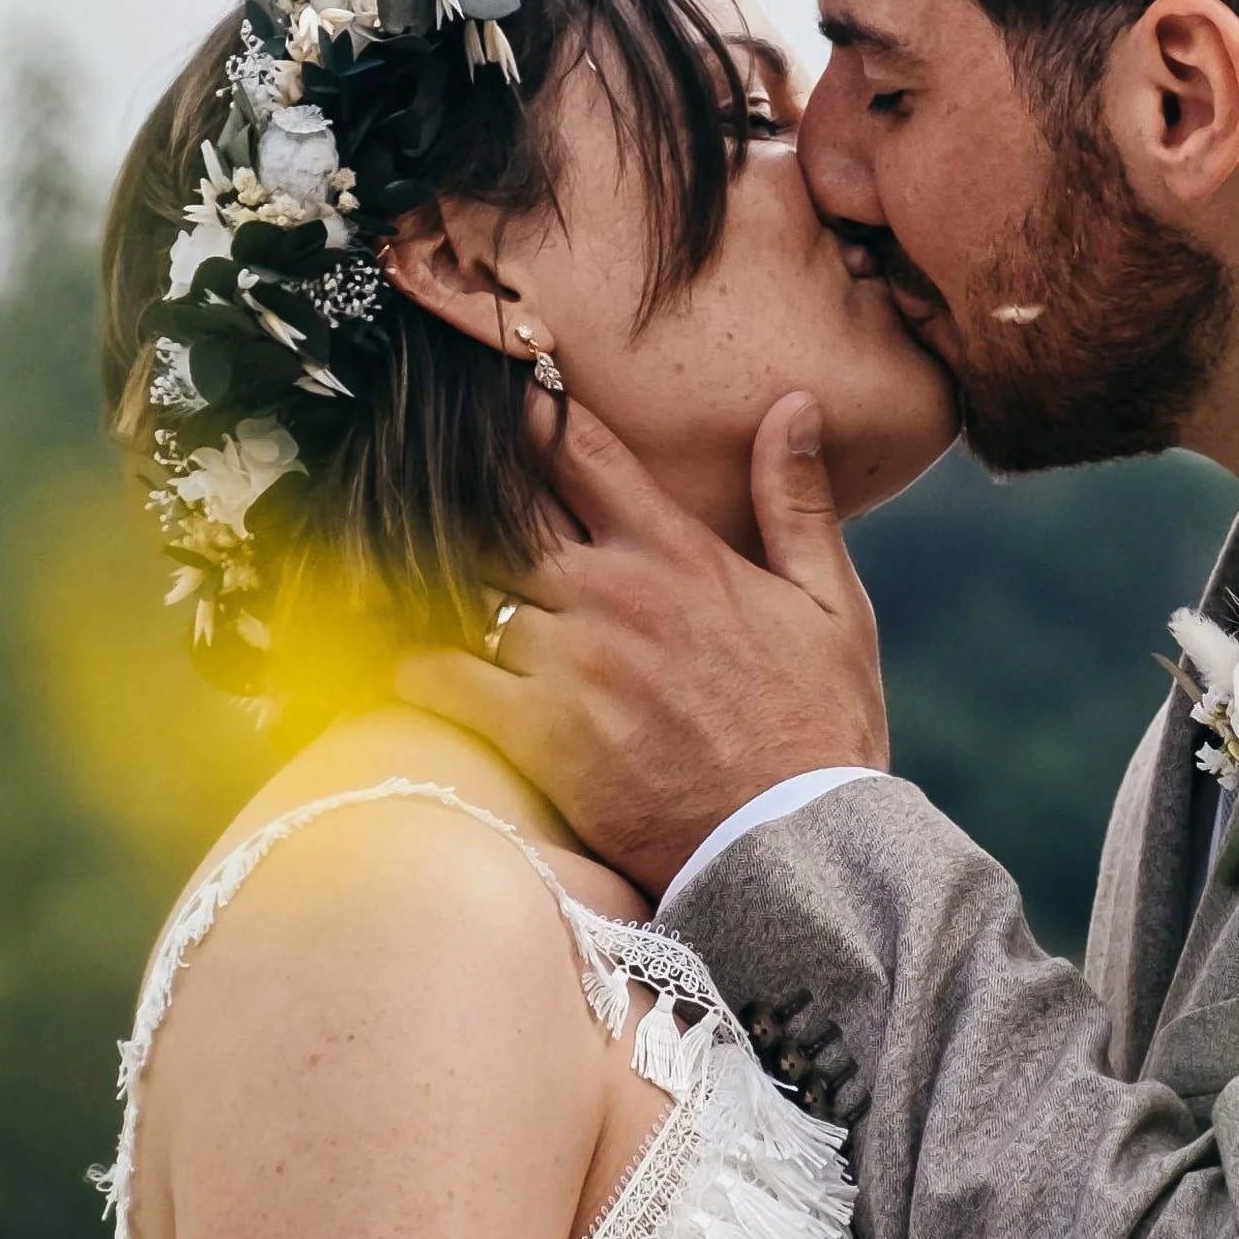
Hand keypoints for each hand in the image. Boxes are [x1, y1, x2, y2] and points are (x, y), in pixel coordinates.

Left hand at [397, 390, 886, 894]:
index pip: (580, 449)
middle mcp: (610, 594)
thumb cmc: (820, 729)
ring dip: (440, 582)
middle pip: (501, 509)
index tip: (498, 389)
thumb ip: (796, 500)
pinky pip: (443, 679)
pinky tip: (411, 665)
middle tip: (427, 481)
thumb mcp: (832, 605)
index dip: (528, 406)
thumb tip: (793, 403)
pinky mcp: (538, 735)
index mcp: (675, 552)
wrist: (796, 849)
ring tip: (406, 572)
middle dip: (466, 492)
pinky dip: (418, 667)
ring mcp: (568, 664)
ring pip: (468, 590)